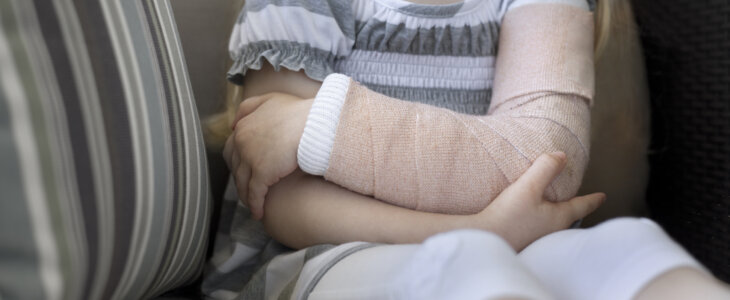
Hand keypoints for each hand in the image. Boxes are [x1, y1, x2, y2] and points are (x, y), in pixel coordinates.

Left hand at [223, 92, 313, 219]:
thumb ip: (249, 108)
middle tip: (246, 187)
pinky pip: (255, 194)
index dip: (237, 160)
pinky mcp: (262, 174)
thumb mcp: (270, 100)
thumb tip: (234, 124)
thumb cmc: (299, 111)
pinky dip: (255, 205)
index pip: (232, 148)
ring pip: (242, 183)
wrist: (314, 123)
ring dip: (246, 195)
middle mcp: (242, 143)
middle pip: (235, 167)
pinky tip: (258, 214)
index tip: (243, 168)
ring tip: (252, 204)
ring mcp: (250, 159)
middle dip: (239, 178)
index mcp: (243, 127)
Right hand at [473, 152, 604, 250]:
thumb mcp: (528, 186)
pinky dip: (541, 221)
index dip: (593, 199)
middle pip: (570, 218)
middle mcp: (552, 231)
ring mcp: (537, 239)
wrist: (483, 240)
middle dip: (576, 208)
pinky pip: (538, 229)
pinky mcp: (522, 240)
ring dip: (557, 215)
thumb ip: (545, 168)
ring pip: (554, 224)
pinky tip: (530, 218)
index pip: (582, 206)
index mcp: (559, 218)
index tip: (603, 196)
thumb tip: (561, 155)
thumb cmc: (508, 215)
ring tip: (555, 207)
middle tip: (581, 202)